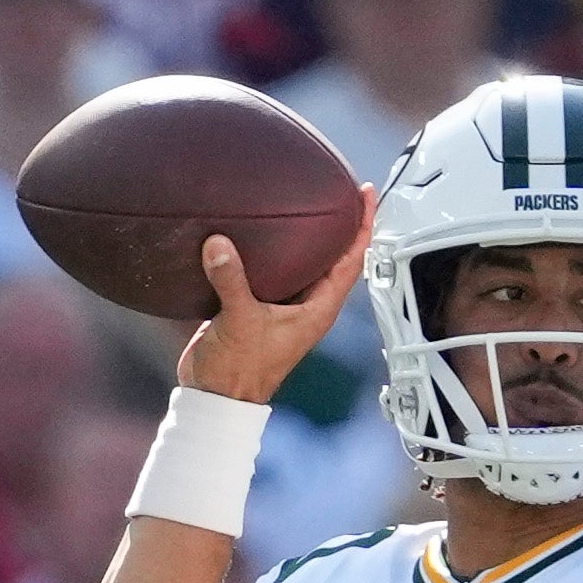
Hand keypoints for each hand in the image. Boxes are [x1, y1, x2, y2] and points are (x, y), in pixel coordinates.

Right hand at [177, 212, 366, 409]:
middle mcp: (307, 306)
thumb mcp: (239, 321)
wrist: (216, 395)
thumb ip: (232, 280)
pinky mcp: (260, 304)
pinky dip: (272, 248)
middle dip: (339, 223)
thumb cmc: (239, 371)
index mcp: (318, 310)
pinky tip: (262, 228)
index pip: (351, 261)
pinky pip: (274, 268)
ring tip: (305, 199)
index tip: (365, 195)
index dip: (362, 226)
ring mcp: (285, 305)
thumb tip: (219, 243)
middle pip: (333, 256)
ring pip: (304, 262)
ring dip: (306, 234)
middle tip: (340, 187)